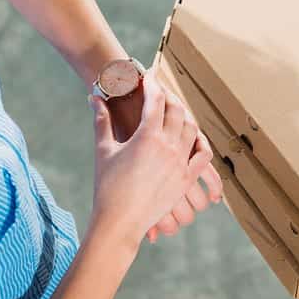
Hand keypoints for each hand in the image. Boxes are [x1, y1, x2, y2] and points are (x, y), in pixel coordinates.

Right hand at [89, 70, 214, 248]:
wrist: (119, 222)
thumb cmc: (107, 186)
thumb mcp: (103, 149)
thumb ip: (101, 120)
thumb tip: (94, 97)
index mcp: (147, 137)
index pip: (155, 100)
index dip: (152, 85)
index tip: (148, 76)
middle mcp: (169, 147)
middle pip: (177, 110)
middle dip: (169, 96)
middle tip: (160, 91)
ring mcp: (181, 163)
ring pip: (192, 129)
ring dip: (184, 116)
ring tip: (175, 111)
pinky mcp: (186, 178)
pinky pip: (203, 154)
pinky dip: (201, 142)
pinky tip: (193, 137)